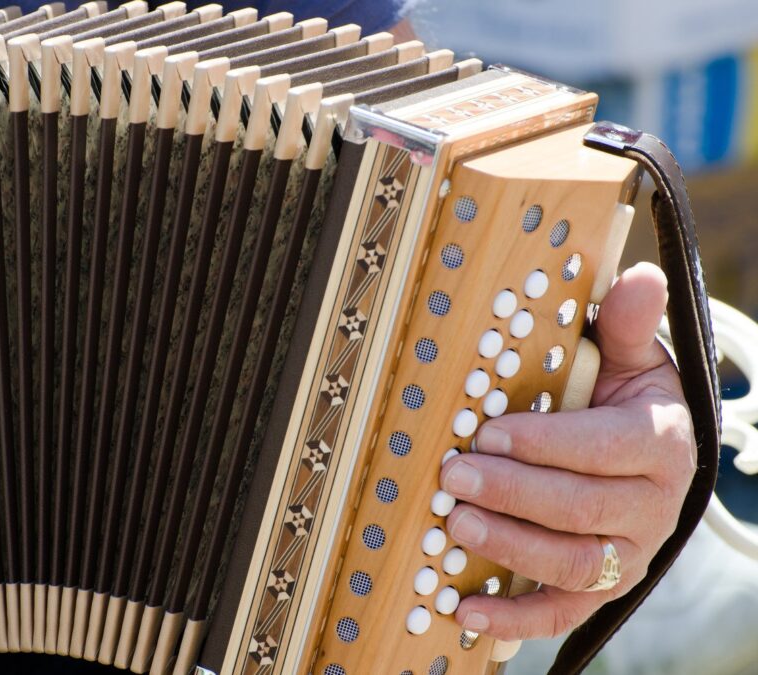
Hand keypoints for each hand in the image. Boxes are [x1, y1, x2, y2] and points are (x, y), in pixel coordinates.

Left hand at [440, 262, 696, 641]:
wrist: (643, 461)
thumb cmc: (621, 401)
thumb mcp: (628, 358)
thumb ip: (626, 324)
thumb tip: (638, 277)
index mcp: (662, 444)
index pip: (607, 448)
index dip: (547, 443)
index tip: (489, 430)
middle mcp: (653, 507)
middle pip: (582, 508)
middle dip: (513, 492)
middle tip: (454, 474)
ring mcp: (627, 555)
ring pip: (572, 564)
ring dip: (508, 547)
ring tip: (454, 522)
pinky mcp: (600, 589)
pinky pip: (560, 614)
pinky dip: (514, 619)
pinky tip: (464, 608)